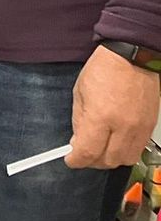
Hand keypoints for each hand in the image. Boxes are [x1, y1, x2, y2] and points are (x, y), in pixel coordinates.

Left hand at [65, 46, 160, 168]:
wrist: (134, 58)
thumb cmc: (104, 69)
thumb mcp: (80, 92)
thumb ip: (79, 120)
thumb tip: (78, 142)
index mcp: (101, 116)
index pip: (88, 152)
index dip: (76, 160)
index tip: (70, 160)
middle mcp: (123, 126)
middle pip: (108, 161)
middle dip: (92, 161)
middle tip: (83, 153)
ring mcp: (140, 128)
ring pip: (125, 159)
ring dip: (109, 159)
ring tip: (99, 148)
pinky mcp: (150, 127)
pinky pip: (137, 150)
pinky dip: (124, 151)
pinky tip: (114, 142)